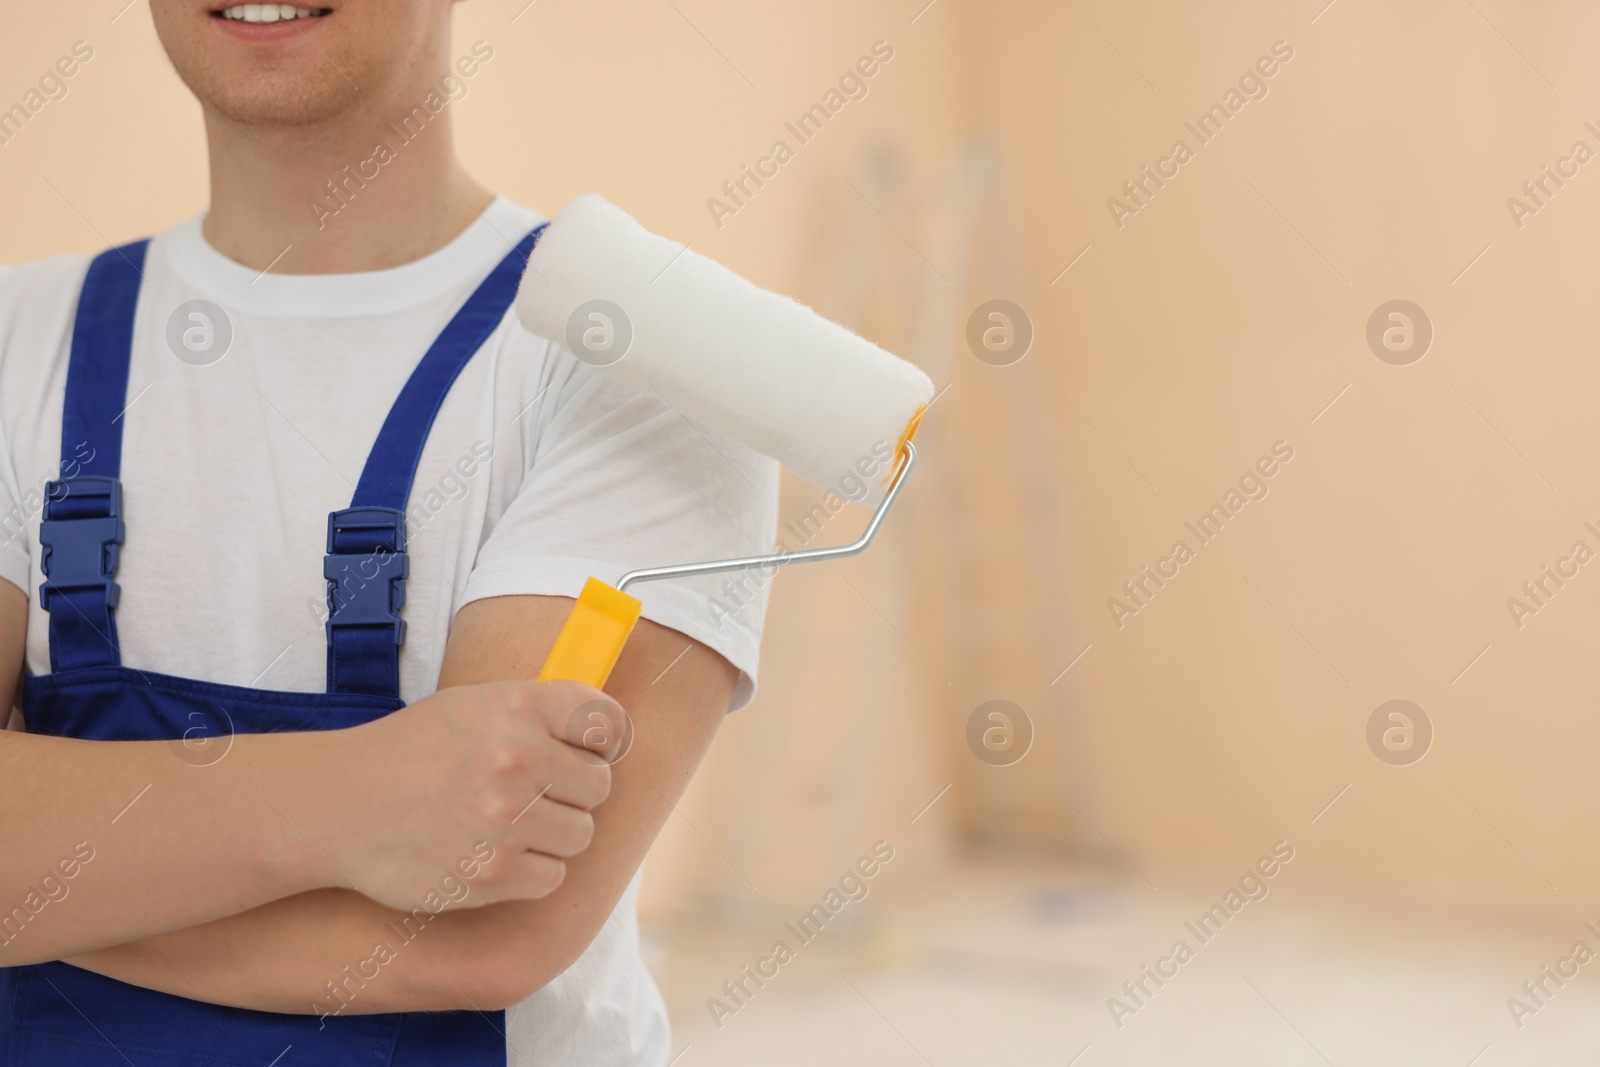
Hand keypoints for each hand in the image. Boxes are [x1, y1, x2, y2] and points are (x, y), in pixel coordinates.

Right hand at [294, 679, 623, 911]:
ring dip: (551, 835)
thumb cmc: (414, 752)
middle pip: (599, 787)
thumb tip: (612, 737)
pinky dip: (529, 871)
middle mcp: (516, 759)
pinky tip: (492, 854)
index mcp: (517, 706)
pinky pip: (552, 877)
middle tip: (532, 794)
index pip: (607, 724)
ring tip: (506, 824)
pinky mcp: (490, 875)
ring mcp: (504, 821)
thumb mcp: (475, 705)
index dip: (601, 743)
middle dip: (571, 793)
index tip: (584, 752)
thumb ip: (542, 714)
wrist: (339, 807)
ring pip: (580, 835)